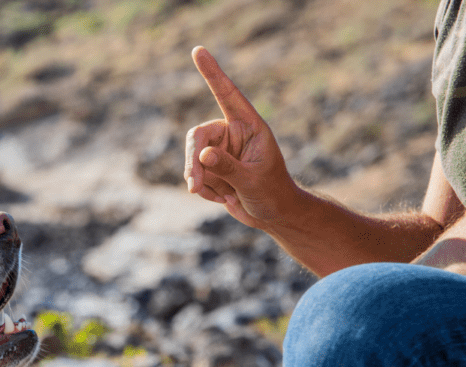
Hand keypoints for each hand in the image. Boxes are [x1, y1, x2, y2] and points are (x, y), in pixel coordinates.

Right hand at [184, 46, 300, 229]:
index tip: (198, 51)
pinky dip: (204, 189)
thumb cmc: (272, 194)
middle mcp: (233, 133)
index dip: (212, 73)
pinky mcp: (213, 167)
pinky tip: (223, 199)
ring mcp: (221, 150)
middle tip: (194, 186)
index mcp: (250, 126)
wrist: (274, 215)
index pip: (227, 95)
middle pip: (198, 136)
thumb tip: (202, 154)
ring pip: (193, 157)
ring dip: (200, 180)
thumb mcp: (253, 181)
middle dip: (193, 162)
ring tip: (221, 197)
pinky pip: (195, 174)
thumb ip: (228, 167)